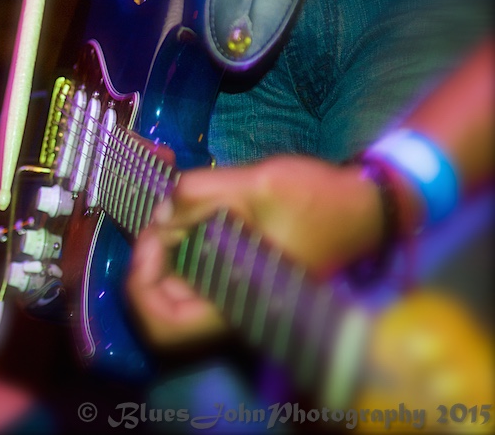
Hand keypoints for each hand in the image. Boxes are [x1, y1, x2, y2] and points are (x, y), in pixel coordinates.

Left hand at [127, 152, 384, 348]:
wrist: (367, 207)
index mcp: (242, 301)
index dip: (142, 283)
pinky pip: (194, 274)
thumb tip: (162, 212)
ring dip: (164, 253)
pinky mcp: (240, 277)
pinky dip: (181, 247)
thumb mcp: (258, 183)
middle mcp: (235, 309)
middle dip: (149, 261)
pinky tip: (186, 214)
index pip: (164, 325)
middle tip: (159, 219)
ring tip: (174, 211)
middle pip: (162, 308)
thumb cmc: (321, 200)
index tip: (151, 238)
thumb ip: (200, 192)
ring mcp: (236, 295)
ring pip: (175, 289)